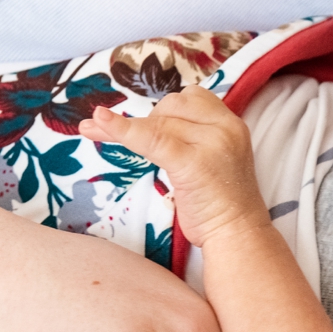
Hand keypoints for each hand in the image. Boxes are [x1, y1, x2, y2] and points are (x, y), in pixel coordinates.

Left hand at [79, 86, 265, 247]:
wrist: (237, 234)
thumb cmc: (221, 203)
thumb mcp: (211, 159)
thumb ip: (192, 137)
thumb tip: (145, 123)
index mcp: (231, 124)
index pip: (191, 98)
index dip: (162, 109)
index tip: (143, 125)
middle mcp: (225, 127)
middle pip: (172, 107)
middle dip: (145, 121)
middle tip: (133, 145)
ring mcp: (211, 143)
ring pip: (157, 123)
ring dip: (125, 127)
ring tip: (95, 129)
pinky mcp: (192, 162)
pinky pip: (150, 138)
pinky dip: (121, 130)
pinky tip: (98, 122)